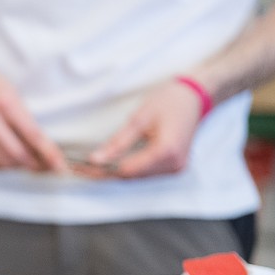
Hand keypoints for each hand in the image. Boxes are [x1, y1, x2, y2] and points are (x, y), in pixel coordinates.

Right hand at [0, 61, 65, 172]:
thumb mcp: (14, 95)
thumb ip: (26, 121)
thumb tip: (43, 150)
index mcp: (4, 102)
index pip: (32, 135)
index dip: (48, 153)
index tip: (60, 166)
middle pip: (17, 154)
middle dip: (35, 165)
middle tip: (47, 167)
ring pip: (3, 162)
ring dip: (20, 166)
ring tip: (31, 162)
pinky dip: (4, 165)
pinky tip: (12, 159)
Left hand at [78, 78, 203, 178]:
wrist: (195, 96)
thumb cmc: (169, 100)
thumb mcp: (139, 118)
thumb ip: (118, 142)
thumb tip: (96, 159)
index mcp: (167, 151)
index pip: (127, 170)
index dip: (102, 171)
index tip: (80, 167)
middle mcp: (174, 165)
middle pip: (131, 176)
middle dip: (104, 173)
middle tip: (78, 168)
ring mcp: (176, 168)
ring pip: (137, 178)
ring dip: (114, 173)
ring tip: (88, 168)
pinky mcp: (174, 167)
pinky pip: (145, 173)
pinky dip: (127, 170)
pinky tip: (110, 165)